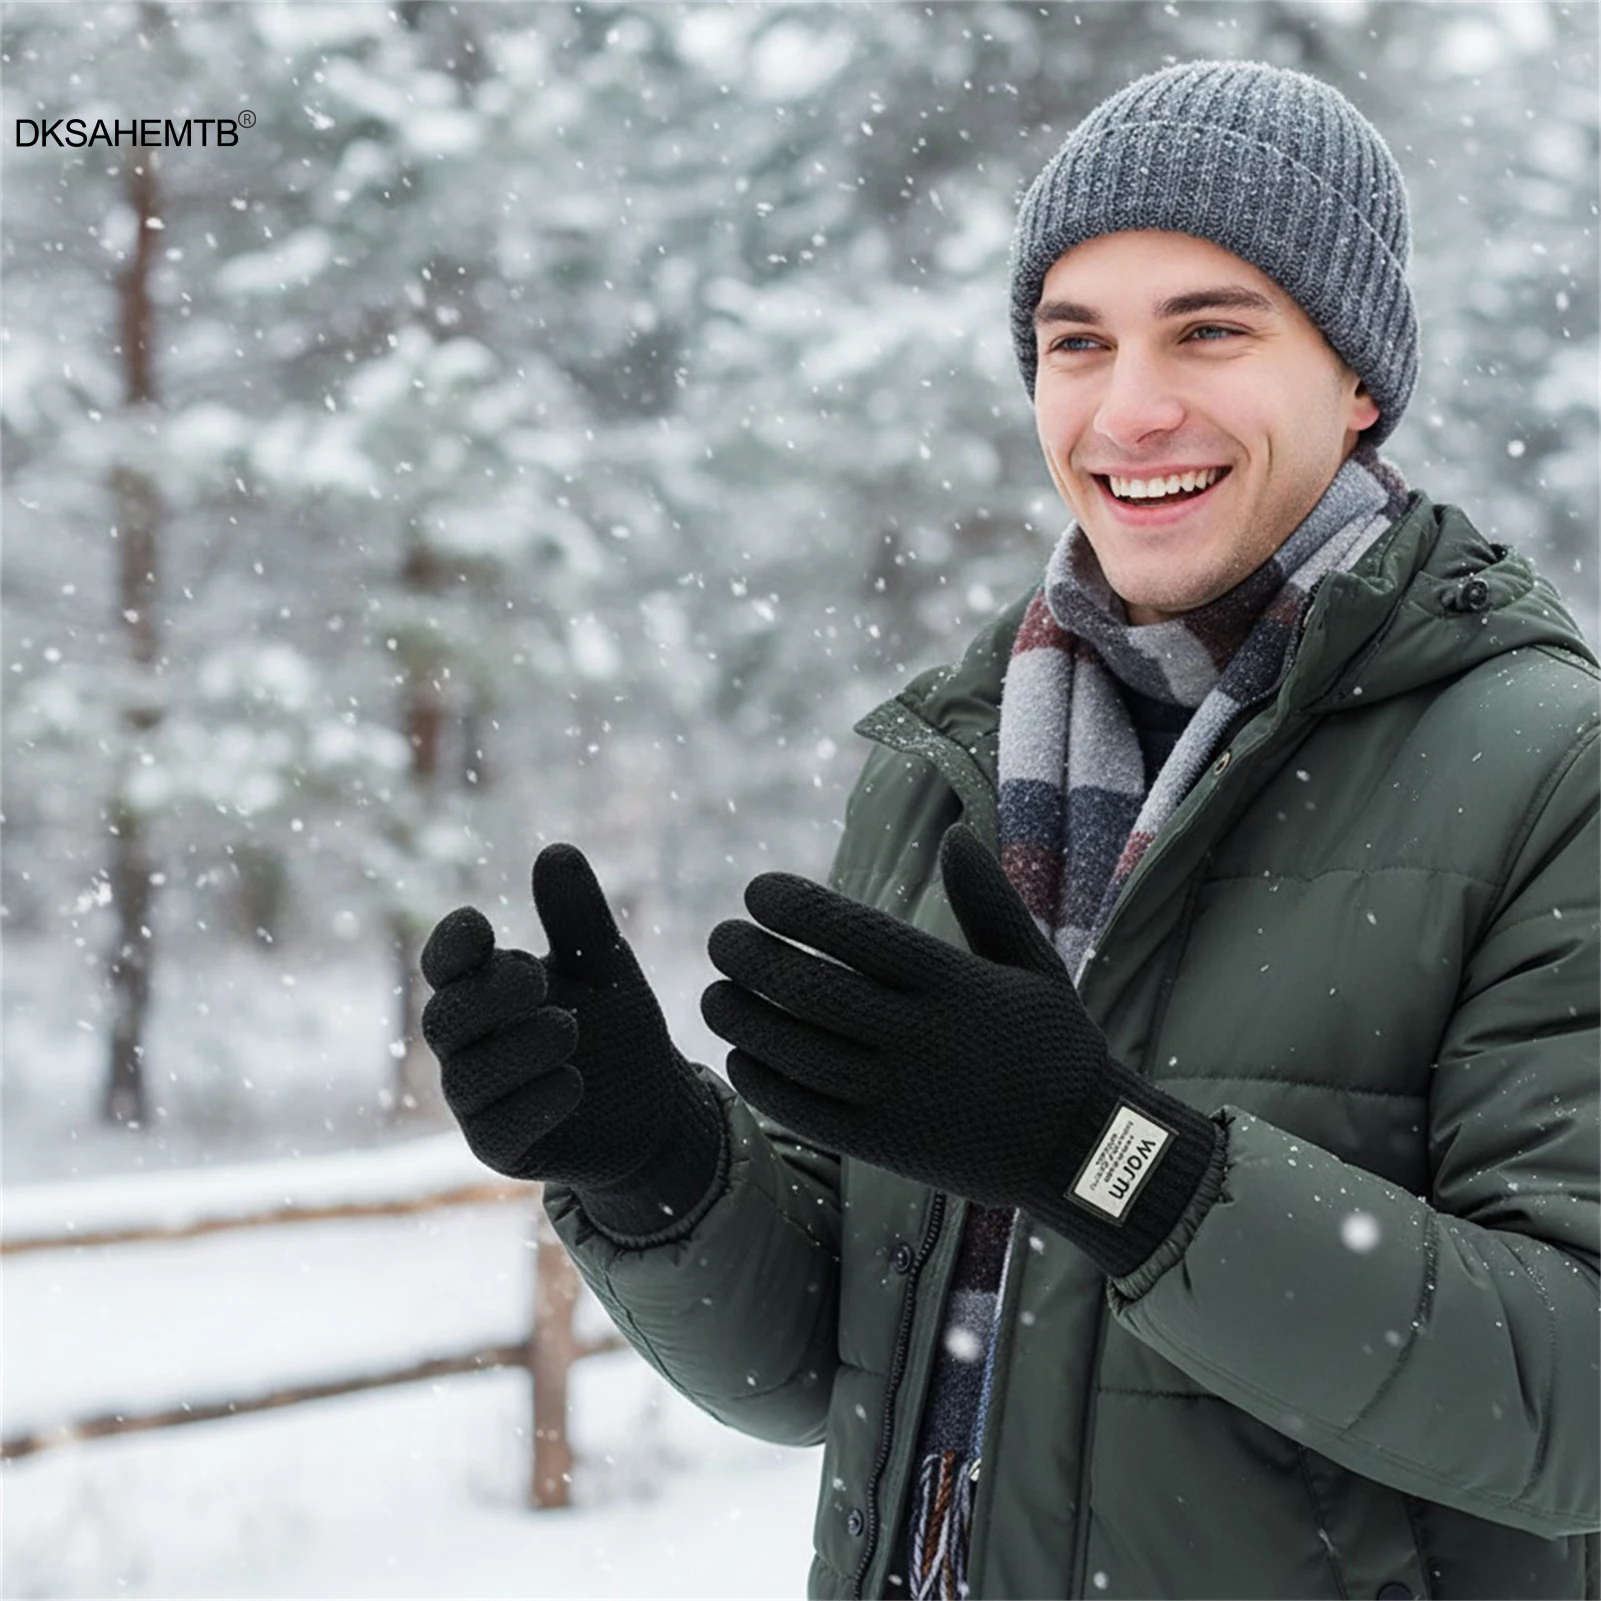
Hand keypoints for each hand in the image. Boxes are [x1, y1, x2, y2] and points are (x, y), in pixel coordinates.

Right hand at [422, 844, 718, 1206]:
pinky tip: (574, 1083)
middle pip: (444, 1018)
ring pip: (468, 1075)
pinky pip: (499, 1128)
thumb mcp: (605, 966)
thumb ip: (578, 917)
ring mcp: (479, 1101)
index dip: (451, 946)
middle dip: (488, 996)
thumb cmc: (615, 1027)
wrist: (656, 1106)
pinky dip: (535, 1101)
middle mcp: (468, 1046)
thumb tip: (556, 850)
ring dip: (519, 1047)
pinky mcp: (501, 1149)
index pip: (444, 965)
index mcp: (485, 990)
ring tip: (569, 1028)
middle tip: (539, 980)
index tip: (481, 927)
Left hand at [702, 824, 1216, 1270]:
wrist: (1086, 1153)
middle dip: (754, 959)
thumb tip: (954, 832)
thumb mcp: (1034, 965)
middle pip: (815, 991)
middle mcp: (925, 1039)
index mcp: (957, 985)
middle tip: (719, 938)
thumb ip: (990, 900)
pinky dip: (763, 1083)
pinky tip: (739, 1055)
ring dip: (745, 1020)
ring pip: (800, 1053)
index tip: (756, 890)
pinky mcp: (886, 1146)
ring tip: (713, 995)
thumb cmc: (1054, 1046)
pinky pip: (808, 1112)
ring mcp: (902, 1097)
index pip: (859, 936)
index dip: (799, 908)